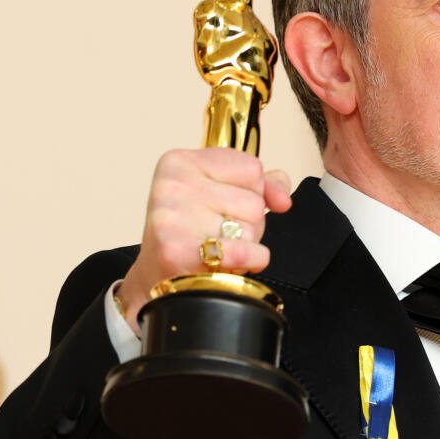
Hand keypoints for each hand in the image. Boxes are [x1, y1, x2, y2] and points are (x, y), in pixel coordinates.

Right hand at [119, 148, 293, 328]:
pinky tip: (228, 262)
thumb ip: (258, 185)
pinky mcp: (178, 248)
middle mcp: (174, 183)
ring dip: (244, 244)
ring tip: (215, 247)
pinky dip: (249, 260)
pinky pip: (244, 251)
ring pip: (252, 226)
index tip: (221, 207)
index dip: (248, 194)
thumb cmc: (187, 234)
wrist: (156, 277)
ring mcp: (174, 215)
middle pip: (254, 200)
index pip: (252, 168)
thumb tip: (283, 198)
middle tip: (216, 233)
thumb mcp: (217, 194)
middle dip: (245, 223)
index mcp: (181, 161)